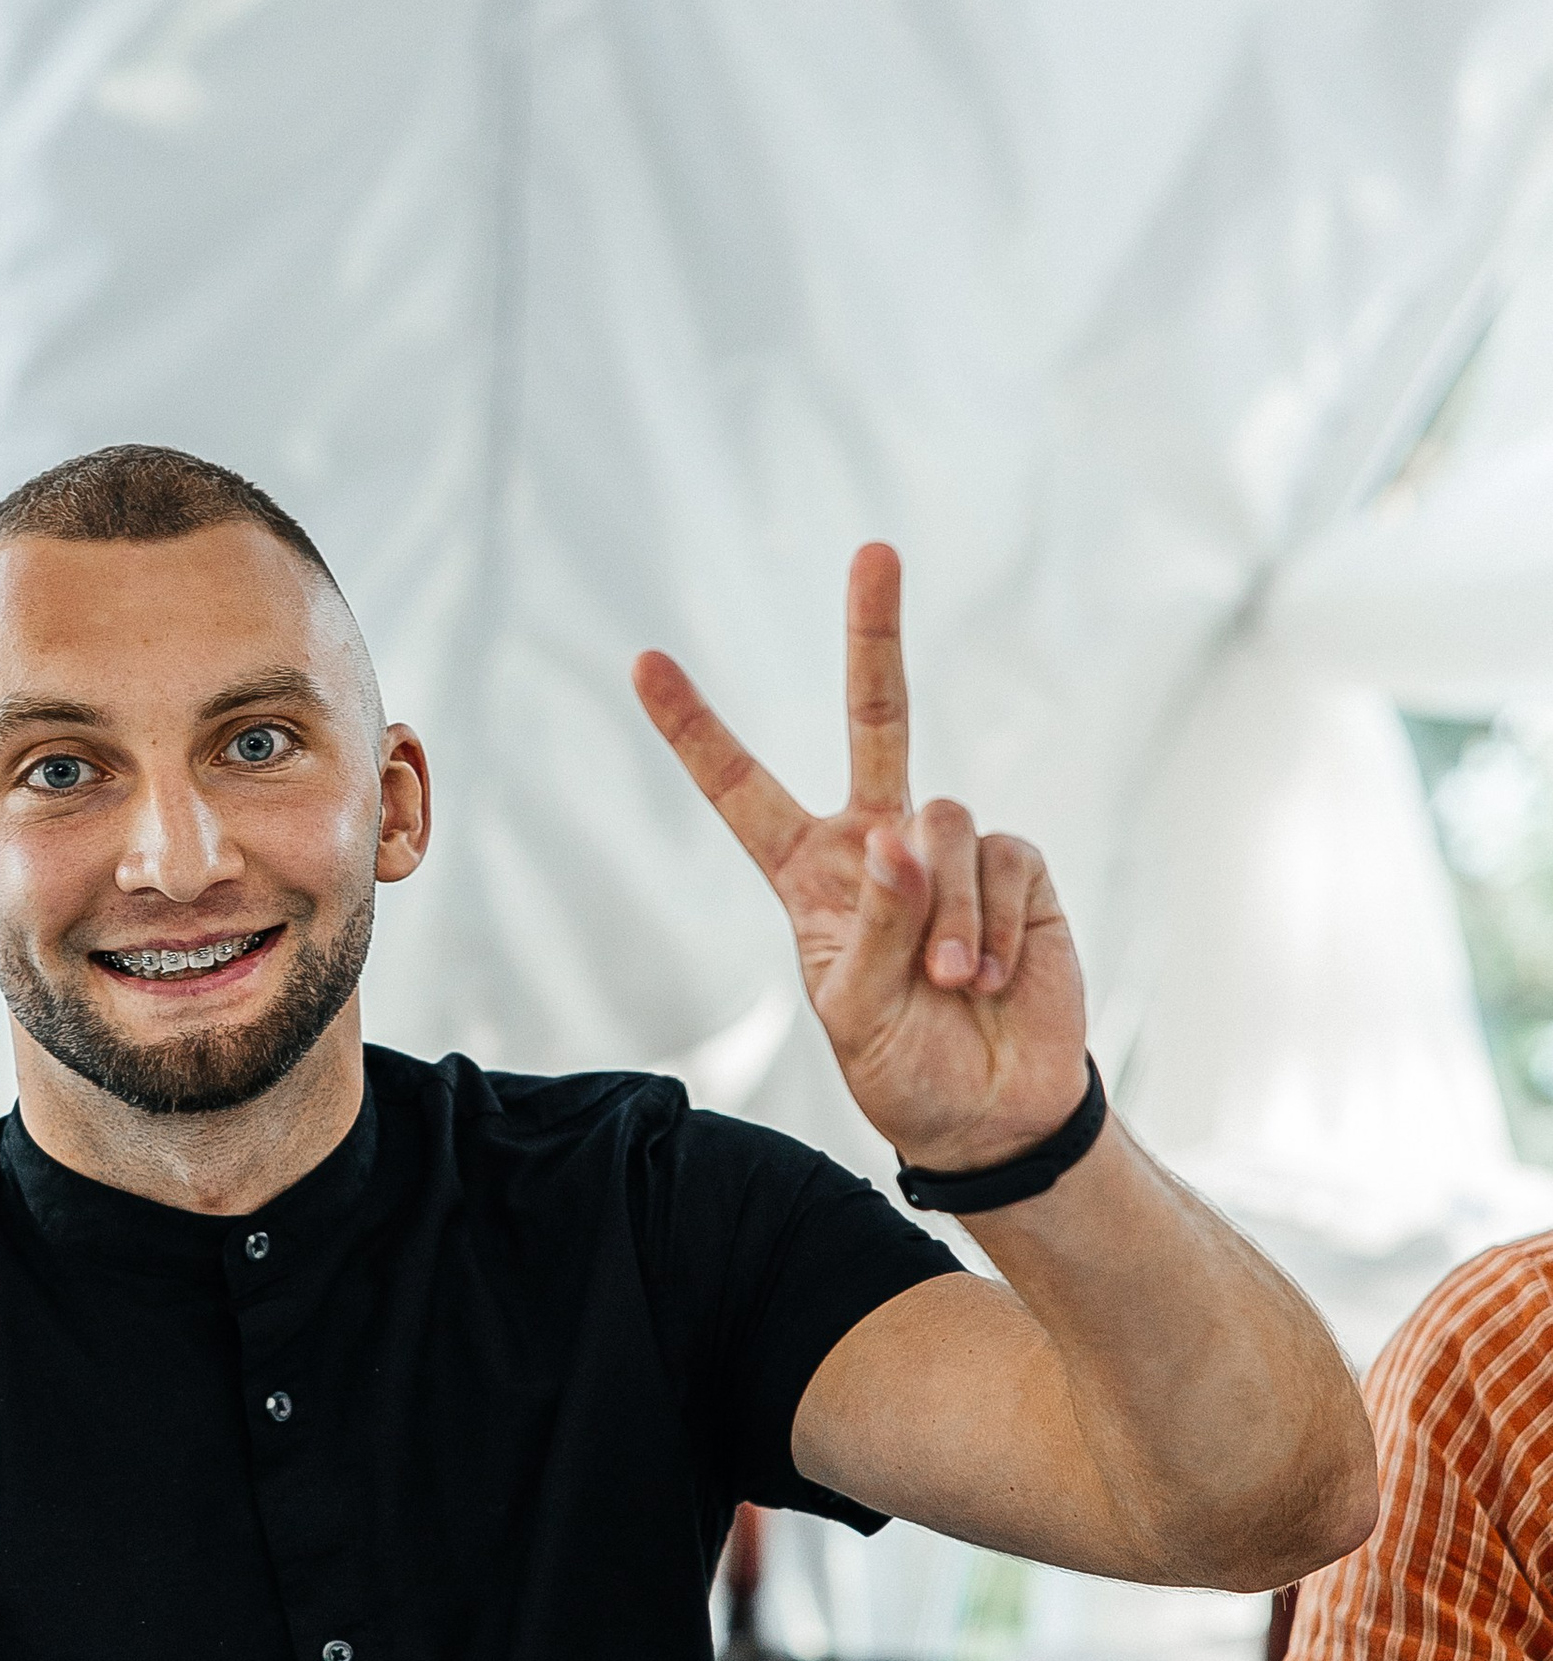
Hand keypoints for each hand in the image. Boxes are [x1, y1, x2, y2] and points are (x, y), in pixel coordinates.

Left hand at [633, 543, 1088, 1173]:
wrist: (989, 1110)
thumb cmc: (902, 1064)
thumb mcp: (852, 1012)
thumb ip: (869, 926)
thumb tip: (903, 832)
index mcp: (809, 872)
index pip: (742, 789)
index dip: (695, 728)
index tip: (644, 661)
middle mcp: (878, 842)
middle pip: (877, 718)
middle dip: (875, 634)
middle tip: (876, 550)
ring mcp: (950, 849)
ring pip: (941, 822)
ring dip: (942, 911)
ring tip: (948, 983)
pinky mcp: (1016, 869)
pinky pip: (1002, 863)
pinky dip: (993, 925)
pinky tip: (989, 978)